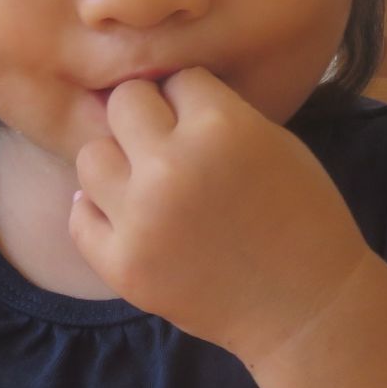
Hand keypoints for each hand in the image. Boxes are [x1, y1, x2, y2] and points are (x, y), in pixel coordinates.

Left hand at [69, 68, 371, 365]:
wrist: (306, 307)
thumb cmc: (302, 219)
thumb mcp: (274, 143)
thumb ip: (217, 114)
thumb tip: (158, 93)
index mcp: (221, 127)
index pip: (177, 80)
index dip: (193, 102)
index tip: (209, 132)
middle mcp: (171, 166)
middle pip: (122, 103)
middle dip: (147, 120)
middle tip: (170, 151)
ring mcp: (140, 218)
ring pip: (91, 157)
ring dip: (118, 167)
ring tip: (147, 188)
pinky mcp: (122, 264)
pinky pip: (80, 217)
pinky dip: (100, 215)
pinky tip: (131, 221)